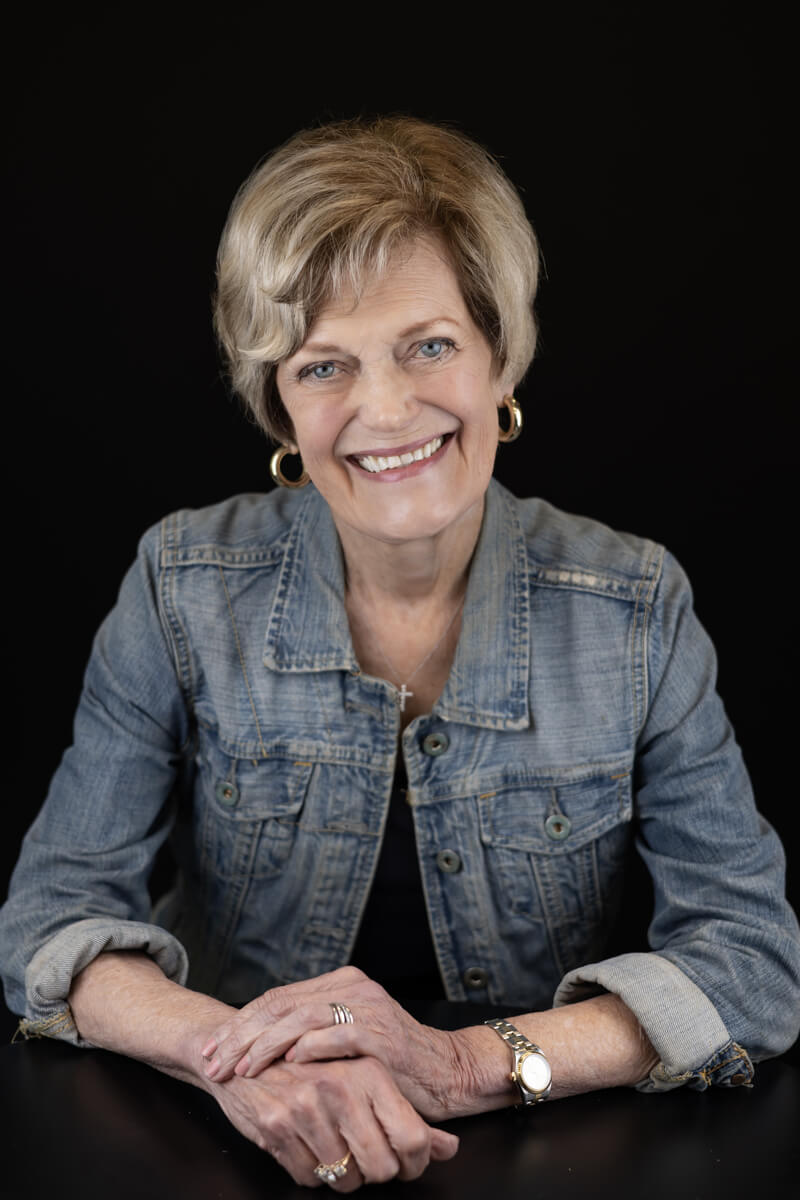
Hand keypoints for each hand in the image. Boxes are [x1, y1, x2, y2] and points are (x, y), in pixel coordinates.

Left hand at [201, 967, 477, 1119]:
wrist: (447, 1072)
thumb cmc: (391, 1063)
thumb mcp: (347, 1039)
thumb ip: (312, 1032)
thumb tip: (256, 1046)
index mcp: (339, 983)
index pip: (277, 998)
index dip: (241, 1024)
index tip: (213, 1050)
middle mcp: (351, 987)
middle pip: (281, 1005)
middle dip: (241, 1036)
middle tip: (214, 1062)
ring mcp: (367, 1007)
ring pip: (301, 1018)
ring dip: (265, 1046)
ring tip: (240, 1069)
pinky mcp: (381, 1033)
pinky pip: (337, 1036)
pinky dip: (309, 1048)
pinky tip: (287, 1065)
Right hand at [206, 1052, 458, 1188]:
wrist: (249, 1050)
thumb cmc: (314, 1068)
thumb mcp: (364, 1081)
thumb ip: (408, 1116)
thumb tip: (450, 1147)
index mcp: (369, 1070)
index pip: (412, 1138)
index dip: (414, 1164)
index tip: (406, 1166)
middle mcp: (340, 1085)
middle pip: (381, 1166)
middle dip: (375, 1174)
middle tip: (366, 1163)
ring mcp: (306, 1106)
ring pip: (343, 1178)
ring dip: (341, 1176)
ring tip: (333, 1150)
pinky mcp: (275, 1124)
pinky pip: (307, 1178)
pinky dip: (310, 1172)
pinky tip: (305, 1146)